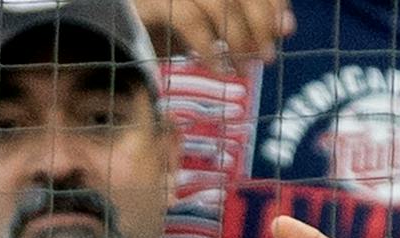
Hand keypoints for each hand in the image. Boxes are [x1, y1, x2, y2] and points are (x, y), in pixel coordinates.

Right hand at [135, 0, 294, 66]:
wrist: (112, 35)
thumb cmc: (165, 27)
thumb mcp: (212, 24)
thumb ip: (248, 22)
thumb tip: (286, 26)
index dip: (273, 1)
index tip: (284, 28)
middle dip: (260, 23)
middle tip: (267, 57)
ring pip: (220, 3)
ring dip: (238, 39)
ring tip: (243, 69)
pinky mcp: (152, 1)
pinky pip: (190, 22)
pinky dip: (210, 49)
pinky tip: (217, 69)